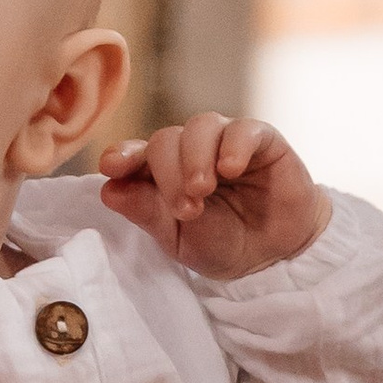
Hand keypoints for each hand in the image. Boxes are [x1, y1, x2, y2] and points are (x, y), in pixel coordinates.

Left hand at [102, 113, 326, 279]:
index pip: (135, 155)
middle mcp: (189, 150)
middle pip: (165, 140)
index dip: (123, 155)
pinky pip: (243, 129)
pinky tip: (231, 169)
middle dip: (169, 175)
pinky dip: (234, 146)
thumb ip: (146, 212)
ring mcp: (223, 141)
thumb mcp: (177, 239)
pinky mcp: (260, 139)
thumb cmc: (221, 244)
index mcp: (161, 173)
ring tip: (202, 191)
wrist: (273, 255)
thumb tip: (109, 190)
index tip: (112, 166)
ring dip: (196, 158)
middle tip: (186, 210)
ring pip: (200, 126)